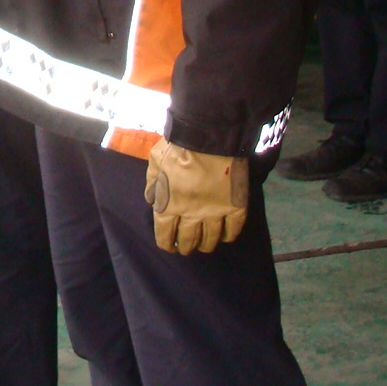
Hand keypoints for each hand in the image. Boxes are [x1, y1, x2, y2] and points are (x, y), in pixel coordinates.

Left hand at [142, 140, 248, 254]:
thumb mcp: (155, 161)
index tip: (169, 246)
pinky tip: (225, 236)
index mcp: (169, 205)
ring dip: (205, 245)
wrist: (209, 137)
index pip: (165, 233)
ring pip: (210, 239)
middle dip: (185, 247)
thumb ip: (152, 182)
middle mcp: (191, 214)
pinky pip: (233, 229)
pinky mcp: (235, 207)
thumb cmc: (178, 147)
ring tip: (204, 245)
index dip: (166, 243)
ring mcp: (215, 212)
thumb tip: (151, 200)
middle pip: (188, 240)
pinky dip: (228, 236)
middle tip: (186, 247)